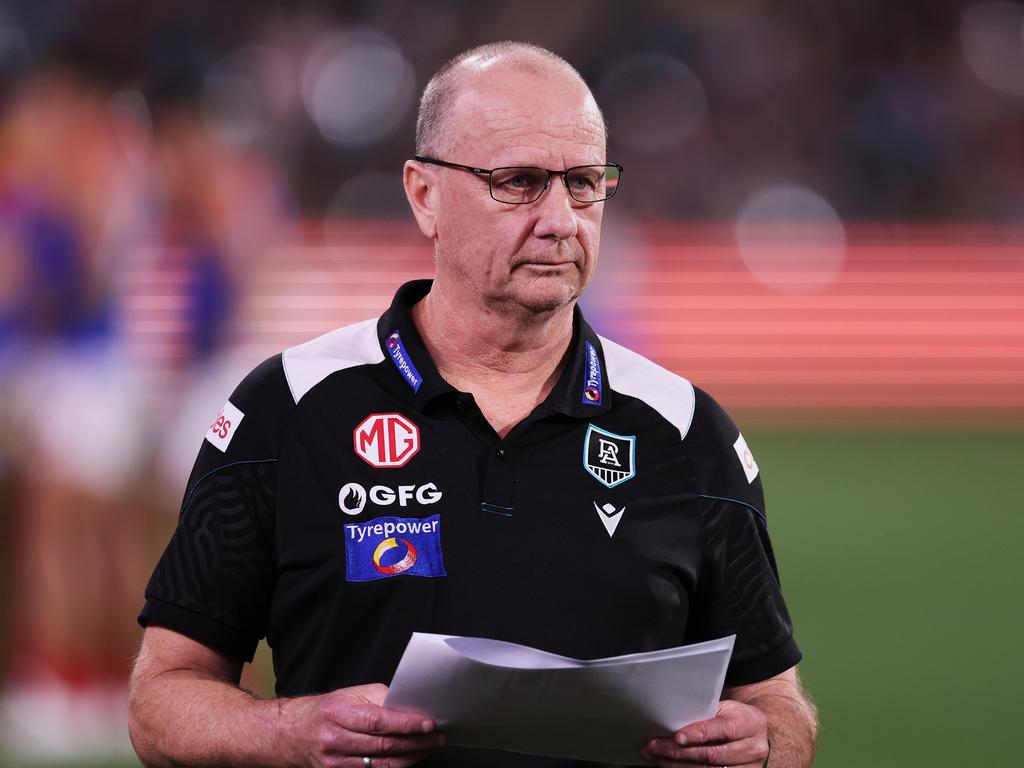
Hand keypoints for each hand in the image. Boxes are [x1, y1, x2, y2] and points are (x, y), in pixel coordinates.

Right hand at [282, 683, 445, 767]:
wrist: (288, 735)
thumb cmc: (323, 711)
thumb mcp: (348, 696)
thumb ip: (378, 698)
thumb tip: (408, 704)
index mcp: (338, 713)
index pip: (378, 721)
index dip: (406, 723)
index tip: (428, 722)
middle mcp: (335, 740)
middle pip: (384, 745)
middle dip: (416, 742)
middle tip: (438, 736)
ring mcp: (336, 763)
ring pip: (382, 764)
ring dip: (411, 756)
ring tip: (430, 747)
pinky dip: (395, 766)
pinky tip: (409, 758)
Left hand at [641, 699, 768, 767]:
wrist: (756, 733)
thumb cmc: (735, 716)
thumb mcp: (727, 708)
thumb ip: (706, 714)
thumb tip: (673, 719)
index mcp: (750, 724)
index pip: (725, 730)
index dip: (700, 734)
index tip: (677, 736)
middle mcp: (752, 748)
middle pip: (713, 754)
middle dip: (679, 752)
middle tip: (654, 746)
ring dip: (676, 765)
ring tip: (655, 757)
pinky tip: (669, 765)